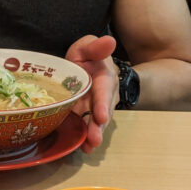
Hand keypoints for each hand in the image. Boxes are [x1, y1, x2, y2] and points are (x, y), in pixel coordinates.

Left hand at [64, 34, 117, 152]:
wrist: (85, 68)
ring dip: (93, 136)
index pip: (105, 92)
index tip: (101, 116)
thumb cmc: (86, 57)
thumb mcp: (87, 47)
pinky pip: (86, 128)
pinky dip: (84, 139)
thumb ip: (95, 47)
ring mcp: (95, 109)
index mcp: (104, 79)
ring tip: (88, 147)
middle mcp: (103, 97)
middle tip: (94, 139)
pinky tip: (80, 149)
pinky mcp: (86, 117)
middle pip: (102, 113)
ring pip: (96, 125)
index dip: (103, 105)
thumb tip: (110, 40)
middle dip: (99, 127)